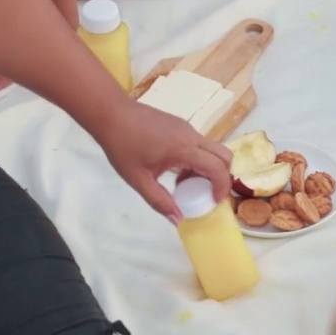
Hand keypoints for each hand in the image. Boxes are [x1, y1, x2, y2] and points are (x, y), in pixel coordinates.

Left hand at [91, 102, 233, 223]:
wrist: (111, 114)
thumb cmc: (122, 146)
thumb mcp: (138, 179)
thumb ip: (159, 201)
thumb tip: (178, 219)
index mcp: (184, 149)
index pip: (217, 168)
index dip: (221, 188)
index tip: (212, 202)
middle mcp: (192, 136)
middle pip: (224, 156)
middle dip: (222, 177)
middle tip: (206, 193)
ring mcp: (187, 128)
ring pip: (212, 149)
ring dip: (208, 168)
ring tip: (184, 182)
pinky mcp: (180, 125)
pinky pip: (199, 144)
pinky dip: (198, 159)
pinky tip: (175, 168)